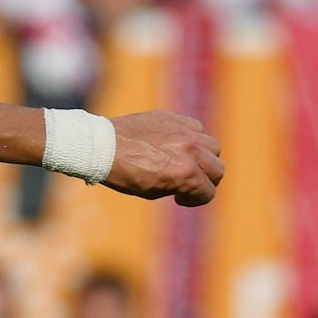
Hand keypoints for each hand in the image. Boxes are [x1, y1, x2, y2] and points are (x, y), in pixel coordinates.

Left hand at [104, 111, 223, 206]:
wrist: (100, 146)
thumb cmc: (121, 174)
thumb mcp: (151, 191)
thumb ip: (178, 186)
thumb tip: (191, 184)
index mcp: (184, 173)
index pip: (208, 191)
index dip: (196, 199)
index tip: (181, 198)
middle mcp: (190, 150)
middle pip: (217, 169)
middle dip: (205, 181)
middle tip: (187, 183)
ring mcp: (184, 131)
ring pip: (212, 147)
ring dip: (203, 159)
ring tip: (183, 163)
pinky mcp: (174, 118)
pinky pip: (197, 128)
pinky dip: (193, 139)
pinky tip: (175, 145)